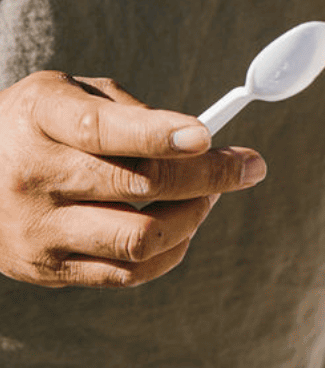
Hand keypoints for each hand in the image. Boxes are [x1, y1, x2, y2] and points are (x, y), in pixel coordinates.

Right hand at [0, 71, 265, 288]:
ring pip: (141, 237)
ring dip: (195, 216)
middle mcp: (34, 177)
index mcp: (40, 119)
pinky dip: (172, 250)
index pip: (103, 131)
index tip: (208, 136)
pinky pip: (130, 273)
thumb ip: (127, 111)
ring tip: (210, 194)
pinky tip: (184, 225)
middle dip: (209, 176)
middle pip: (138, 186)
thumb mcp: (69, 94)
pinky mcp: (50, 271)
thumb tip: (196, 142)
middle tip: (248, 166)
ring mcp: (39, 231)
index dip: (160, 134)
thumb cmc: (37, 126)